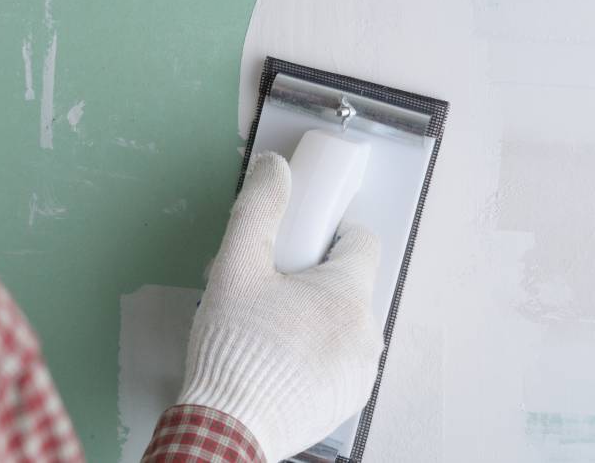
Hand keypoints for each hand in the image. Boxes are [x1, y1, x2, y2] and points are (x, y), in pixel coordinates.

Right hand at [177, 152, 383, 461]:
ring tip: (267, 332)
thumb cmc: (233, 349)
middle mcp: (366, 333)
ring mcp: (360, 371)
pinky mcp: (347, 400)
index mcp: (347, 295)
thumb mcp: (235, 268)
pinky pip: (338, 361)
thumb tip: (275, 169)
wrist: (228, 426)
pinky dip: (315, 356)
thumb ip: (258, 210)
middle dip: (313, 282)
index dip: (329, 235)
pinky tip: (277, 361)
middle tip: (268, 295)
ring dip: (315, 320)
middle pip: (348, 285)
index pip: (362, 241)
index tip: (299, 247)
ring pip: (343, 324)